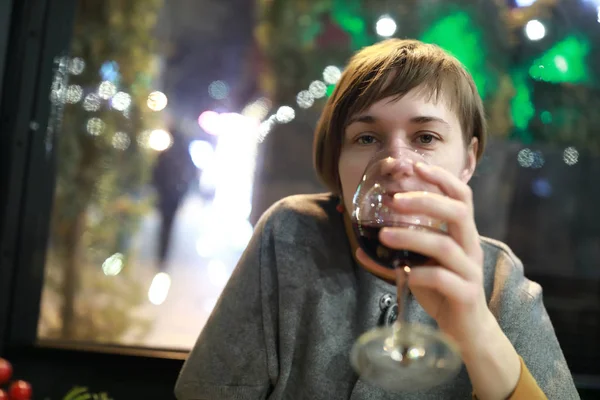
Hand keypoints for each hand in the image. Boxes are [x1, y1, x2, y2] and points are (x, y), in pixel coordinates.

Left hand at [358, 160, 521, 398]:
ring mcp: (470, 270)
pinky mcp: (466, 294)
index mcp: (461, 234)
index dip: (441, 178)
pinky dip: (420, 274)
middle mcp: (470, 246)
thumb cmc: (442, 290)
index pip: (460, 196)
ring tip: (383, 235)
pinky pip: (443, 279)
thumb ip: (398, 253)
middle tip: (395, 199)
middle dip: (426, 201)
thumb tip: (359, 247)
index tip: (417, 165)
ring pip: (445, 246)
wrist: (466, 330)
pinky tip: (402, 274)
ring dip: (412, 237)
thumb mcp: (420, 265)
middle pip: (457, 213)